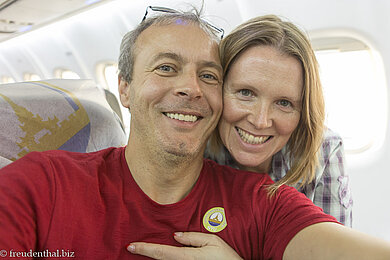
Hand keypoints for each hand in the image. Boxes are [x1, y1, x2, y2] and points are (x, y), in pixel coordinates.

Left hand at [127, 232, 242, 259]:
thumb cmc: (227, 259)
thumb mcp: (213, 242)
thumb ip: (193, 238)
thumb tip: (175, 236)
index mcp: (187, 257)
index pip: (161, 252)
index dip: (145, 249)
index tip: (131, 246)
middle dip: (146, 254)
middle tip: (132, 248)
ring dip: (155, 259)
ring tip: (144, 251)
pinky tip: (161, 257)